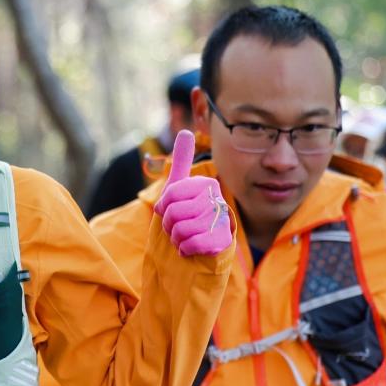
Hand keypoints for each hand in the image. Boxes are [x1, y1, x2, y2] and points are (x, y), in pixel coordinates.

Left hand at [154, 129, 232, 256]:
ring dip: (176, 239)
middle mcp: (217, 199)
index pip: (170, 194)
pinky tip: (190, 249)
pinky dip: (184, 250)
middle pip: (173, 213)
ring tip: (184, 238)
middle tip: (176, 227)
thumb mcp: (179, 191)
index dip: (162, 207)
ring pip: (181, 230)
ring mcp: (222, 221)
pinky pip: (192, 244)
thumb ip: (181, 164)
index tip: (167, 211)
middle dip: (168, 225)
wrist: (197, 254)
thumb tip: (186, 131)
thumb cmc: (186, 220)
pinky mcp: (223, 242)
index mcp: (206, 184)